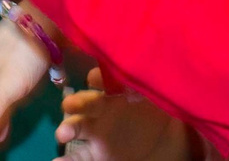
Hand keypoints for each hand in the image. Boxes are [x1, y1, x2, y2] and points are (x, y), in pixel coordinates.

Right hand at [58, 70, 192, 160]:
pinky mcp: (96, 154)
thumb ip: (155, 87)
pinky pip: (79, 157)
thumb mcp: (163, 97)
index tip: (95, 78)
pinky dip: (67, 160)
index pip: (106, 79)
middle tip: (69, 105)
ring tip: (62, 134)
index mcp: (119, 90)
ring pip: (77, 127)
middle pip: (86, 102)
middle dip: (77, 102)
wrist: (166, 144)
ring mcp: (96, 131)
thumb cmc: (163, 113)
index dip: (100, 77)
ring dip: (67, 128)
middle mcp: (103, 108)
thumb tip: (151, 76)